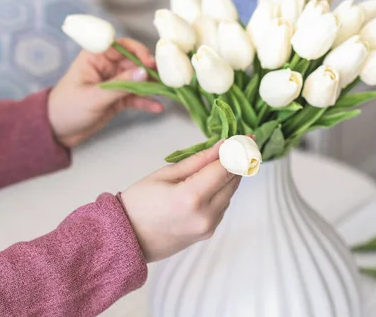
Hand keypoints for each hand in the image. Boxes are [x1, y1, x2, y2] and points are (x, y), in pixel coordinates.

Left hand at [48, 38, 163, 147]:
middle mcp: (106, 67)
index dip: (138, 51)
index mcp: (95, 57)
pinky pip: (136, 97)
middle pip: (135, 63)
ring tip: (168, 92)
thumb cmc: (67, 108)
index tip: (150, 62)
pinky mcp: (117, 99)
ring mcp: (113, 83)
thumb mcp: (94, 97)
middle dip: (151, 71)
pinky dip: (146, 102)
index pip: (122, 46)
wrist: (56, 131)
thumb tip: (144, 73)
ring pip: (138, 80)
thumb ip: (120, 85)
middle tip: (167, 79)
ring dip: (152, 86)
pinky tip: (157, 108)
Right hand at [121, 141, 241, 261]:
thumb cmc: (139, 202)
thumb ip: (198, 161)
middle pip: (233, 181)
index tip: (248, 136)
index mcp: (192, 197)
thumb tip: (223, 146)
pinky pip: (222, 206)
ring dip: (228, 176)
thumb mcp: (165, 174)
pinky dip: (220, 191)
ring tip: (216, 163)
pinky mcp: (208, 233)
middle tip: (237, 143)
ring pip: (230, 194)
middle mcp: (206, 215)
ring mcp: (209, 227)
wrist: (127, 238)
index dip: (238, 150)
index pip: (225, 168)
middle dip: (236, 160)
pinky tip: (207, 183)